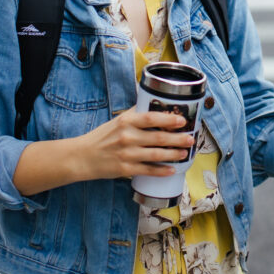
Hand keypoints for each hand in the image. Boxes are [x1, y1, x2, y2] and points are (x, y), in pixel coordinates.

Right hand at [76, 107, 194, 179]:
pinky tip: (172, 169)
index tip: (182, 120)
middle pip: (158, 138)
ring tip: (185, 153)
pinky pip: (148, 170)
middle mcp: (127, 137)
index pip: (151, 118)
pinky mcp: (125, 169)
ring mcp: (126, 154)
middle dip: (177, 139)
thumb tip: (157, 103)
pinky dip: (161, 171)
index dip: (168, 119)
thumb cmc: (103, 137)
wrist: (82, 156)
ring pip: (156, 155)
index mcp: (126, 122)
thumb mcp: (118, 120)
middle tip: (190, 139)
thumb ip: (136, 114)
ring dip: (173, 154)